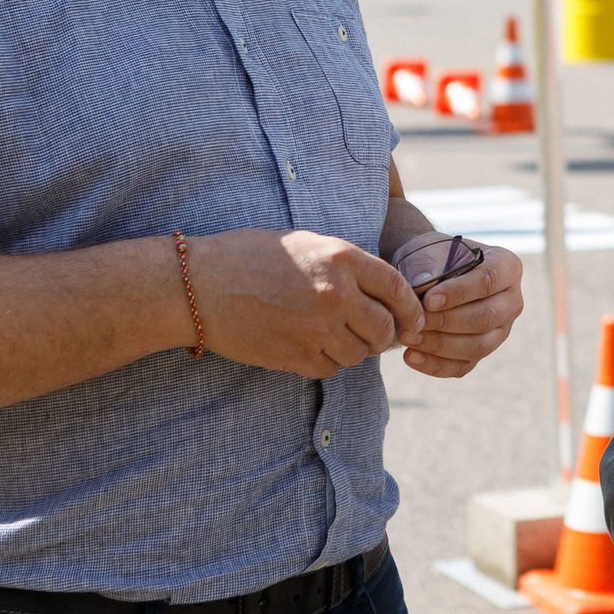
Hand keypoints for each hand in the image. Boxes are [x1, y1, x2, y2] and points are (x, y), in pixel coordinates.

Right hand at [181, 229, 409, 378]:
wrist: (198, 284)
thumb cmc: (248, 257)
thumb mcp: (304, 244)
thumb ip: (345, 265)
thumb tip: (380, 291)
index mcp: (341, 258)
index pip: (397, 288)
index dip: (412, 309)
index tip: (414, 321)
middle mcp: (335, 293)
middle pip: (384, 329)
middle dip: (383, 336)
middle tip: (373, 335)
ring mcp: (316, 327)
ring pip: (359, 353)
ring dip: (352, 349)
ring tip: (330, 336)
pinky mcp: (295, 355)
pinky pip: (329, 369)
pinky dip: (325, 362)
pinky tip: (307, 347)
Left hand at [398, 241, 523, 378]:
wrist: (430, 271)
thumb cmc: (433, 257)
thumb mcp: (431, 251)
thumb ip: (428, 266)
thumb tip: (422, 285)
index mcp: (506, 267)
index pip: (488, 281)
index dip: (459, 293)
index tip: (428, 300)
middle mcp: (511, 301)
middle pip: (485, 318)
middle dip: (446, 322)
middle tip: (414, 322)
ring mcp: (501, 330)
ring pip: (478, 346)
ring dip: (439, 345)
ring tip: (408, 338)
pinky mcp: (483, 351)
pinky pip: (464, 365)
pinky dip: (436, 365)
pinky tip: (411, 356)